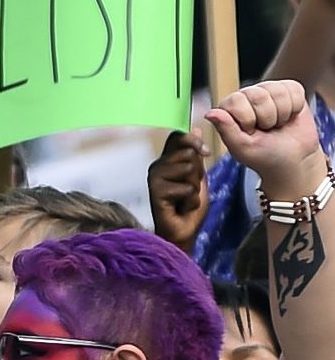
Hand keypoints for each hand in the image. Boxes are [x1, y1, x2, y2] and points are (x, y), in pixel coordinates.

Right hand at [147, 129, 208, 247]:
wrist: (183, 231)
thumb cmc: (188, 205)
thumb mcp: (197, 176)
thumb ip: (195, 155)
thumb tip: (195, 128)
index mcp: (166, 160)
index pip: (177, 137)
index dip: (193, 140)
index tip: (205, 153)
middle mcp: (157, 167)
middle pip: (186, 152)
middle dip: (197, 171)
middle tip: (190, 188)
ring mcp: (154, 180)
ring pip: (188, 169)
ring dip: (194, 187)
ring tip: (185, 198)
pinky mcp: (156, 193)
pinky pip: (185, 188)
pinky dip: (190, 200)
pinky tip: (180, 207)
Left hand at [205, 80, 326, 195]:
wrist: (294, 158)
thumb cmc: (264, 156)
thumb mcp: (242, 148)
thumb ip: (226, 130)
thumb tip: (209, 113)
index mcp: (229, 109)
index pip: (235, 100)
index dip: (247, 119)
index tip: (250, 133)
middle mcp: (246, 96)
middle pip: (258, 95)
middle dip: (267, 118)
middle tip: (266, 130)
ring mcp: (267, 91)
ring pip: (277, 91)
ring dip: (282, 114)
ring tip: (277, 125)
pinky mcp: (288, 89)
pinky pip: (294, 89)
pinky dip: (295, 107)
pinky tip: (289, 116)